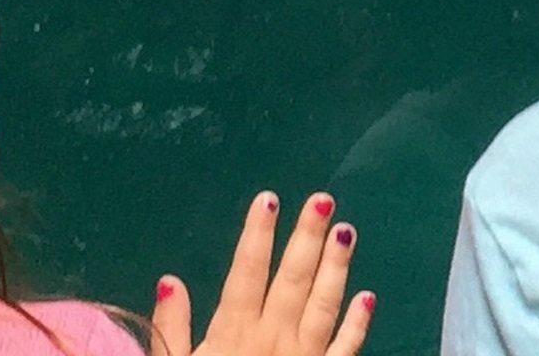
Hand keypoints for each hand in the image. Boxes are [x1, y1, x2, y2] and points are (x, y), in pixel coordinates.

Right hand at [152, 192, 370, 355]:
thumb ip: (172, 330)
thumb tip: (170, 281)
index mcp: (234, 334)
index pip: (247, 272)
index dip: (257, 234)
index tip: (268, 198)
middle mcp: (273, 339)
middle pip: (293, 279)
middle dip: (308, 237)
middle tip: (324, 200)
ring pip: (325, 304)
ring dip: (337, 267)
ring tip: (348, 232)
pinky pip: (346, 348)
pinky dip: (358, 322)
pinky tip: (368, 296)